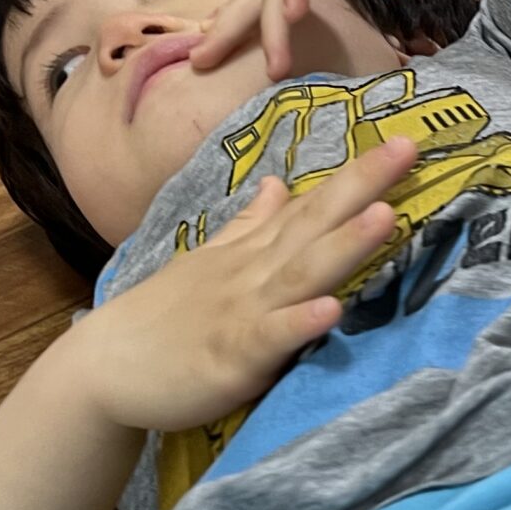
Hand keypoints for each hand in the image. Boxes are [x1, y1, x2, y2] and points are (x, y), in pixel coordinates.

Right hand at [59, 135, 416, 433]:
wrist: (102, 369)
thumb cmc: (165, 317)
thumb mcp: (212, 260)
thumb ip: (251, 224)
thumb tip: (281, 184)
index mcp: (255, 251)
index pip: (313, 204)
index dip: (358, 173)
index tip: (402, 140)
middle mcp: (254, 271)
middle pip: (315, 222)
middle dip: (363, 185)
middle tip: (408, 147)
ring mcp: (243, 311)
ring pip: (301, 271)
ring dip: (344, 243)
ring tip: (386, 214)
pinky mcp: (231, 356)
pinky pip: (271, 337)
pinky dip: (301, 322)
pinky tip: (332, 308)